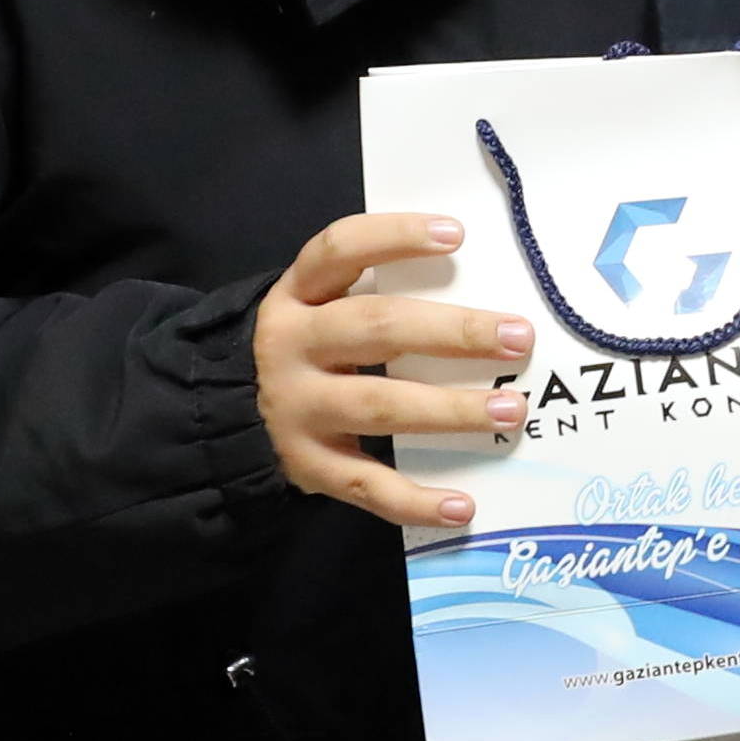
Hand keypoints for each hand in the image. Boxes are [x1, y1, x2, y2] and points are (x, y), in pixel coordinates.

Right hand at [253, 212, 531, 532]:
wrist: (220, 416)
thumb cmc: (307, 351)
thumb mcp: (321, 310)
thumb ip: (377, 296)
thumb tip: (484, 298)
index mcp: (298, 295)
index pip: (339, 250)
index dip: (395, 236)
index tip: (457, 234)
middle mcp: (290, 345)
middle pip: (375, 329)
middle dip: (453, 332)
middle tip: (518, 338)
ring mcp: (295, 408)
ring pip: (379, 405)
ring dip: (450, 409)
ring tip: (510, 409)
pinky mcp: (306, 465)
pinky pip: (367, 485)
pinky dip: (416, 500)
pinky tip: (463, 506)